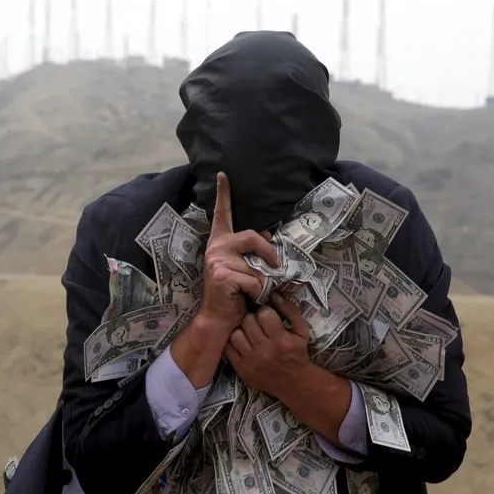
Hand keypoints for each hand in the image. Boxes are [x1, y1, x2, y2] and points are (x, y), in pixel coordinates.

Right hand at [198, 172, 278, 332]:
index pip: (222, 214)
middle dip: (269, 252)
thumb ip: (251, 255)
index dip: (223, 193)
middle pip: (252, 236)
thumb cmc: (233, 295)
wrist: (218, 319)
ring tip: (252, 292)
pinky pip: (254, 281)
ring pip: (256, 265)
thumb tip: (272, 244)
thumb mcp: (242, 269)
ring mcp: (217, 260)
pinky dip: (258, 292)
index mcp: (220, 242)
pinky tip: (247, 298)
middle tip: (277, 265)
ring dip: (262, 282)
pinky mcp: (223, 275)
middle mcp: (216, 247)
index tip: (223, 174)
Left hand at [224, 293, 310, 400]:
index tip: (268, 317)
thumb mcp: (302, 331)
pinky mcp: (241, 369)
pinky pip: (228, 348)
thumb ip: (290, 311)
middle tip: (258, 324)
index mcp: (280, 340)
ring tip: (250, 334)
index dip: (265, 312)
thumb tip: (274, 294)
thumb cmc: (298, 354)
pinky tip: (242, 343)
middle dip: (253, 319)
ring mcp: (250, 361)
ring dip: (242, 331)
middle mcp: (264, 351)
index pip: (264, 314)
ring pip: (235, 334)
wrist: (293, 383)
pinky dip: (234, 343)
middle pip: (248, 322)